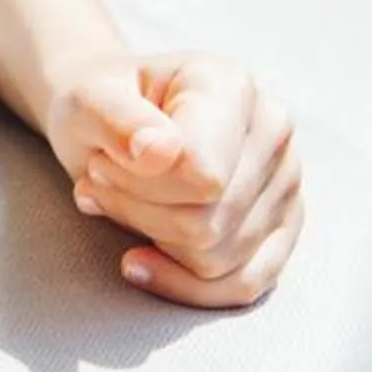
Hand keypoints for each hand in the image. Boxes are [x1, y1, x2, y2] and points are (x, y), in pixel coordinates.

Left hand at [45, 51, 302, 308]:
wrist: (114, 123)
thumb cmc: (100, 109)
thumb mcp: (85, 101)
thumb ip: (115, 118)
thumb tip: (159, 152)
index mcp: (230, 86)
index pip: (201, 174)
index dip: (138, 186)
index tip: (101, 164)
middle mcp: (273, 130)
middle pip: (207, 221)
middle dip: (137, 214)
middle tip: (100, 184)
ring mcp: (286, 182)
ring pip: (218, 258)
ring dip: (153, 241)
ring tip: (119, 203)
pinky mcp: (283, 227)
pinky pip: (243, 285)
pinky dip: (184, 285)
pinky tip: (140, 264)